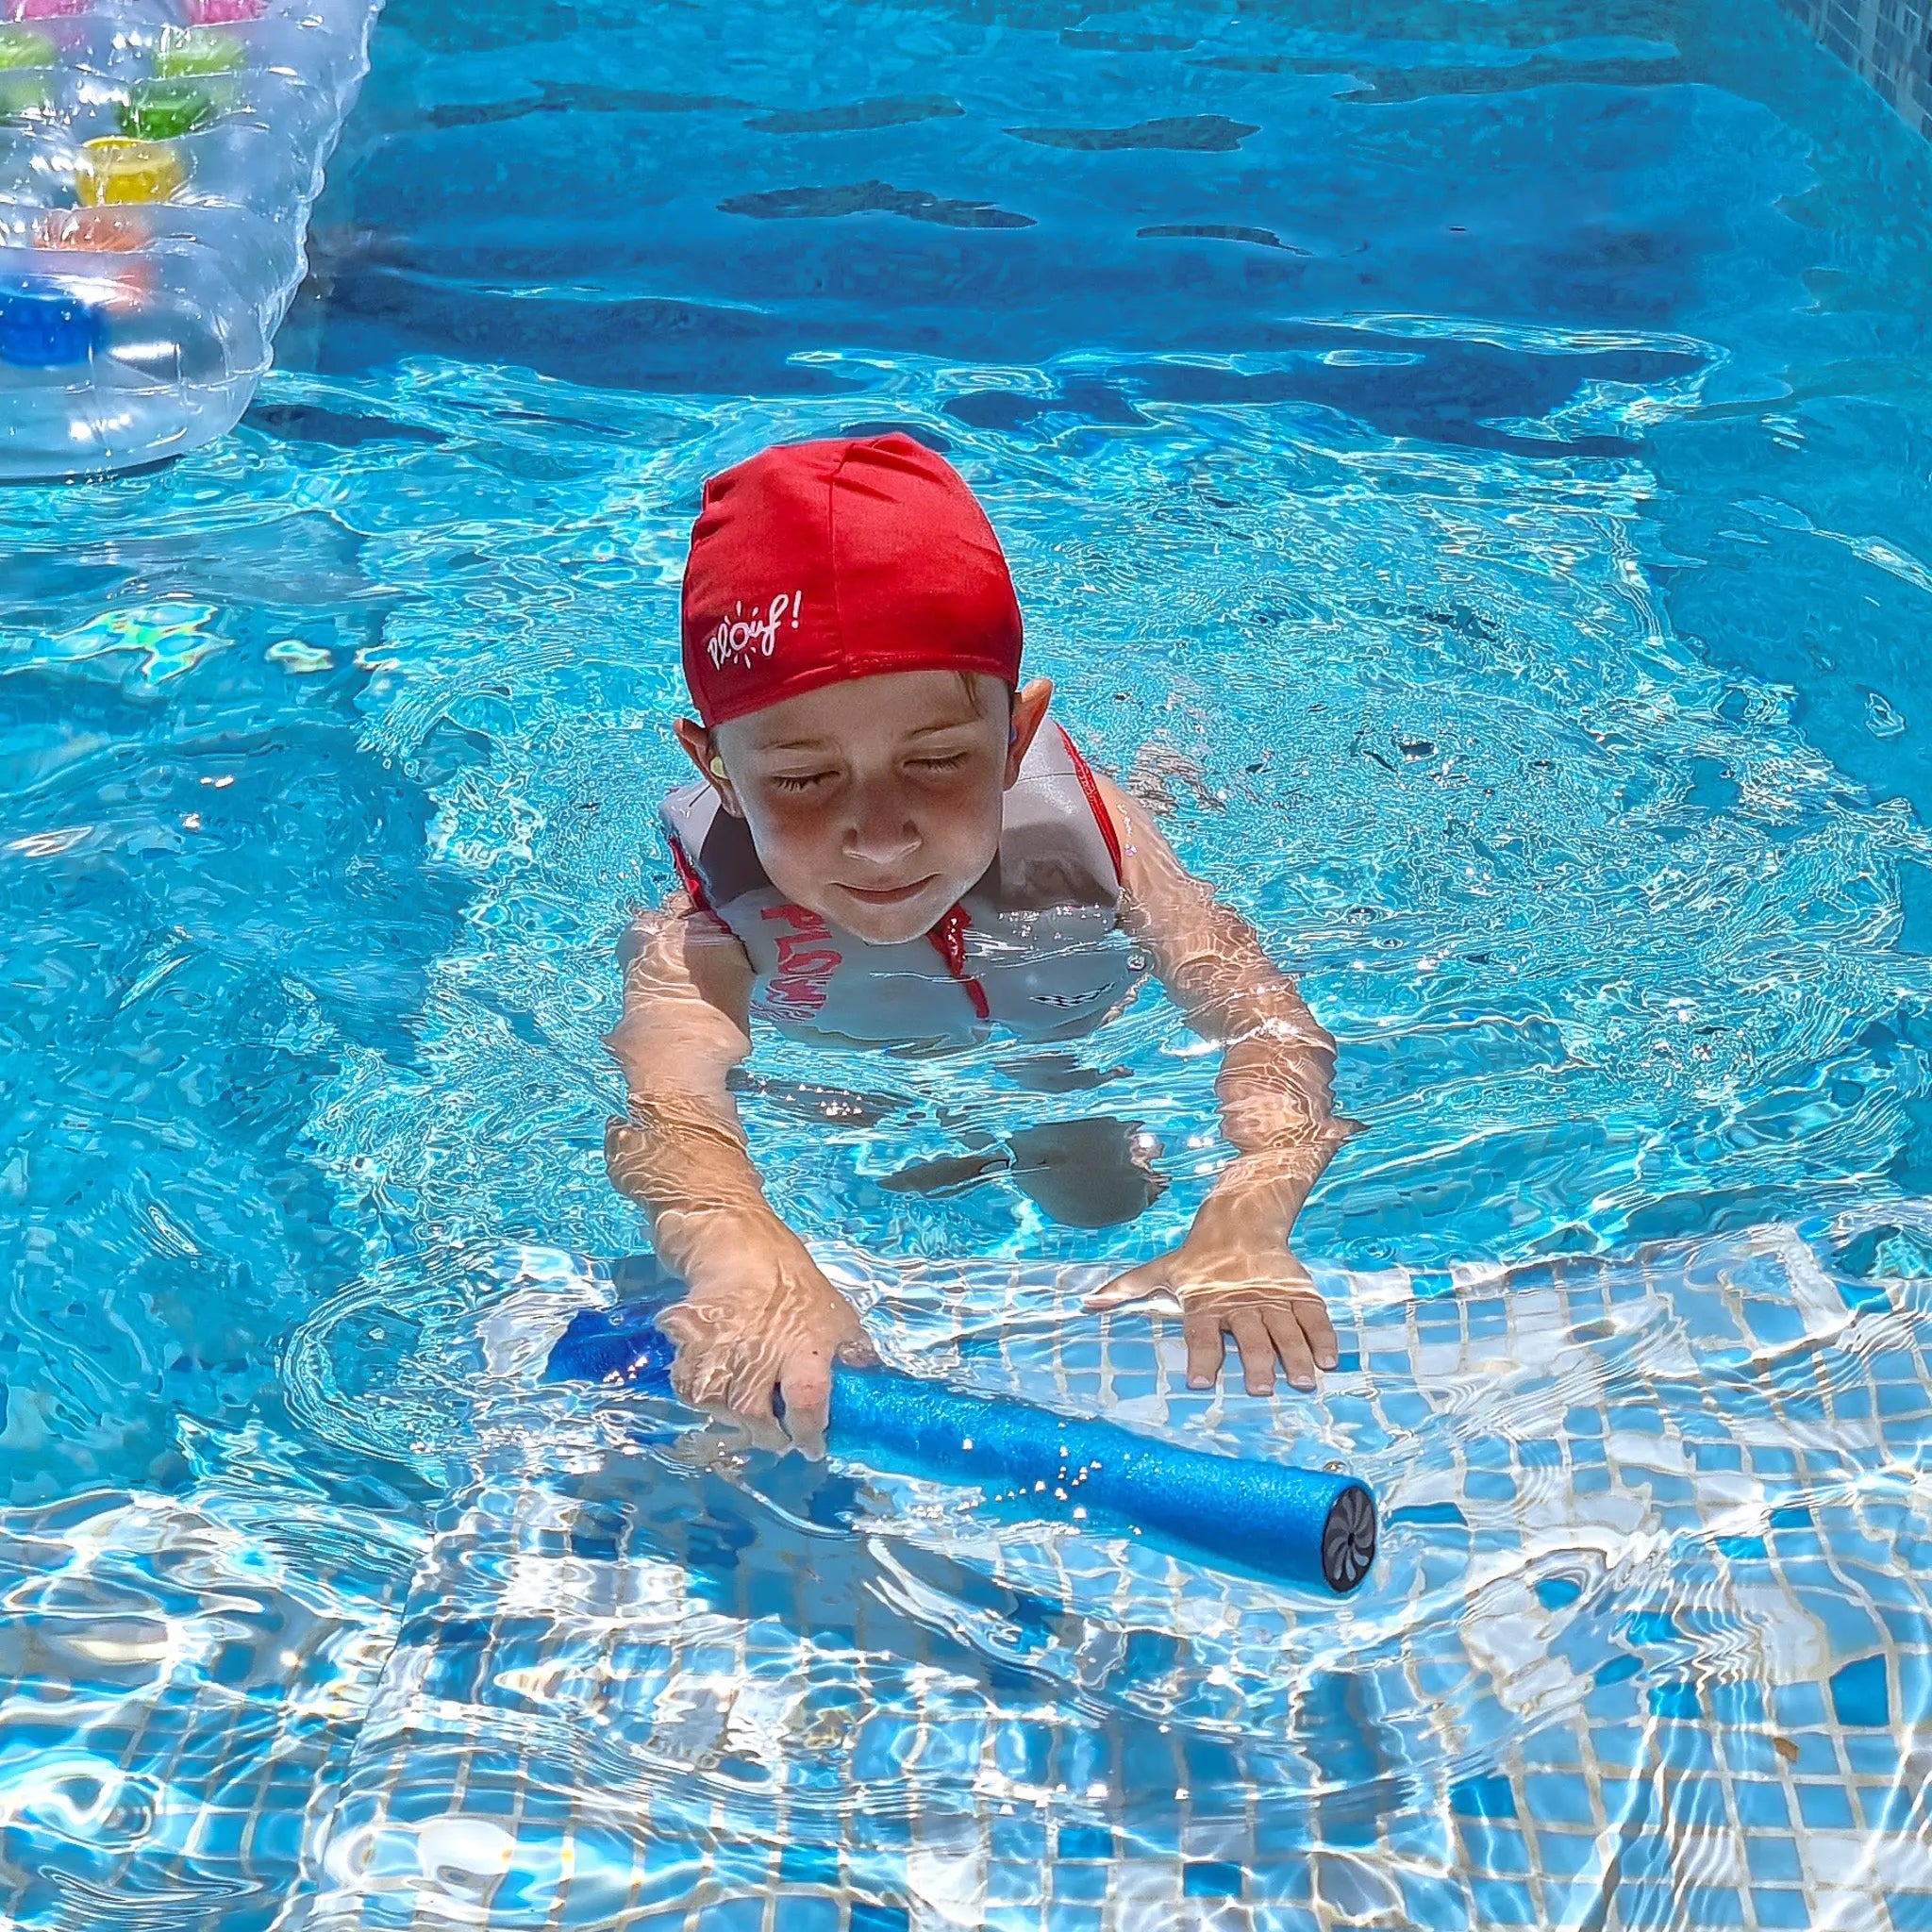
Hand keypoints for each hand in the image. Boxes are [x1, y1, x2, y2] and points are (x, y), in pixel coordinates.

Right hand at [654, 1224, 876, 1457]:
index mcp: (804, 1345)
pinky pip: (685, 1382)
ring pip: (715, 1403)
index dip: (808, 1432)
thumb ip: (851, 1350)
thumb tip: (870, 1378)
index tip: (811, 1446)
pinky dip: (697, 1391)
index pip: (808, 1403)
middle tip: (775, 1435)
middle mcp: (760, 1351)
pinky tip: (714, 1384)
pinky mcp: (686, 1339)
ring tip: (743, 1408)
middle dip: (765, 1433)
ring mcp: (719, 1346)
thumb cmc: (792, 1279)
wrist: (736, 1242)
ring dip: (729, 1414)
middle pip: (753, 1413)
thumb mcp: (835, 1310)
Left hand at [1086, 1240, 1337, 1394]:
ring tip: (1303, 1381)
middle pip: (1250, 1334)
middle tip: (1260, 1388)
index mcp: (1205, 1299)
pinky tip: (1330, 1360)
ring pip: (1286, 1327)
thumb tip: (1087, 1303)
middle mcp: (1239, 1300)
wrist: (1241, 1220)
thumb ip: (1127, 1289)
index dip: (1200, 1357)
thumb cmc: (1197, 1258)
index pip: (1201, 1332)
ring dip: (1296, 1355)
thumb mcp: (1161, 1270)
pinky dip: (1323, 1336)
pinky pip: (1314, 1315)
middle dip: (1256, 1361)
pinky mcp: (1297, 1290)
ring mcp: (1272, 1295)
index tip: (1199, 1383)